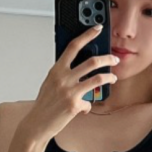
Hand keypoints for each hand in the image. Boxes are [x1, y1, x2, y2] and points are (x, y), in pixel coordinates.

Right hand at [21, 24, 118, 141]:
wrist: (37, 123)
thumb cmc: (44, 104)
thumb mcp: (50, 83)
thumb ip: (63, 74)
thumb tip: (79, 68)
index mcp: (56, 69)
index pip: (73, 46)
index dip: (87, 35)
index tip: (97, 28)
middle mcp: (63, 78)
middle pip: (92, 62)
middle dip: (107, 59)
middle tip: (114, 59)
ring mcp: (69, 91)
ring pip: (97, 79)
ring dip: (109, 77)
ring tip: (113, 78)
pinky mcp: (74, 105)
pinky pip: (89, 103)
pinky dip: (88, 106)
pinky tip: (84, 108)